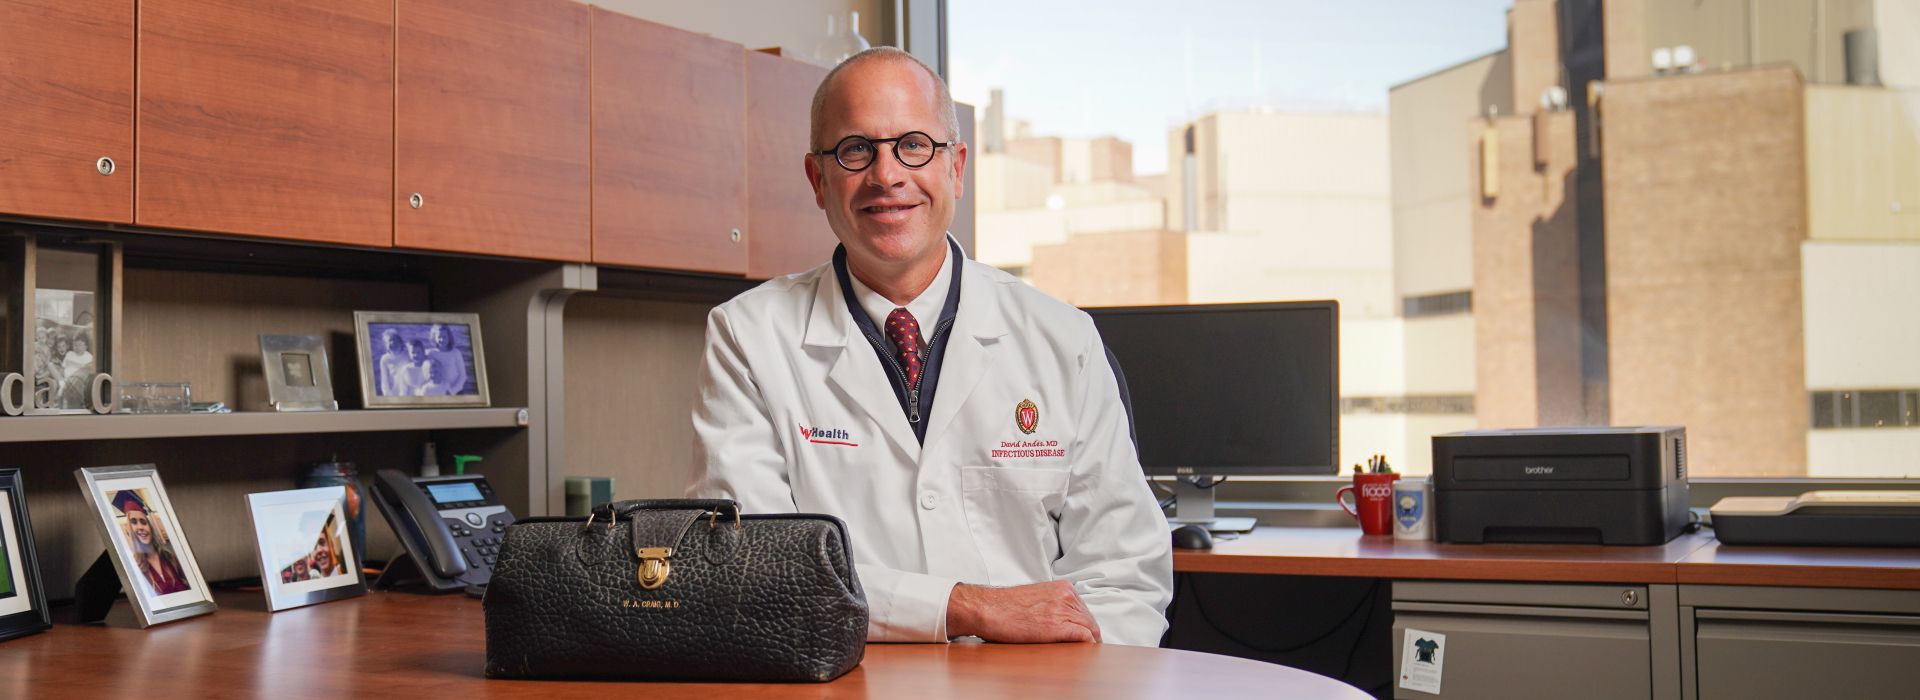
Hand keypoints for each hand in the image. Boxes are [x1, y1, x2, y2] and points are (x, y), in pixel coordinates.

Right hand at [945, 581, 1101, 642]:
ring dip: (1091, 641)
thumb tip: (1061, 619)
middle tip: (1090, 648)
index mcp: (1062, 588)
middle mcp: (1065, 596)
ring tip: (1088, 654)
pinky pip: (1084, 636)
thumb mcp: (1036, 597)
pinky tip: (1085, 652)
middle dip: (1091, 634)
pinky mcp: (1056, 626)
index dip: (1087, 625)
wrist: (988, 608)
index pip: (1084, 609)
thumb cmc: (1005, 606)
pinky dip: (1088, 645)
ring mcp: (1062, 610)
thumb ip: (1052, 603)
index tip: (1086, 636)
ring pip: (1090, 628)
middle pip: (1090, 619)